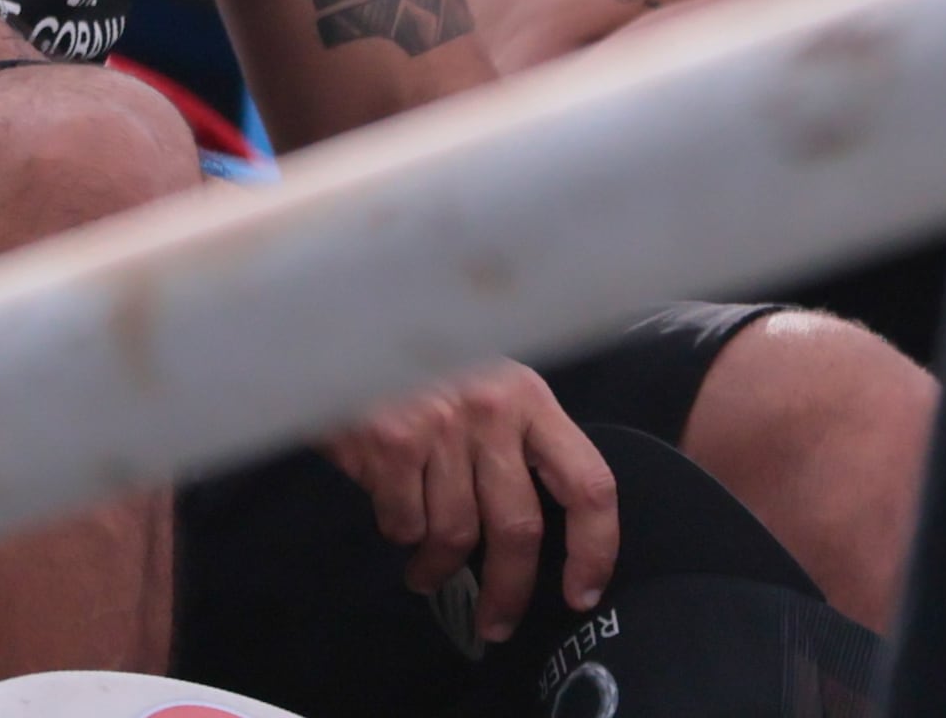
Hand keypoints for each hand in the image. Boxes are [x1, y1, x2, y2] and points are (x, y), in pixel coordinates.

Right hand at [325, 362, 618, 642]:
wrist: (350, 324)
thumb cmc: (421, 364)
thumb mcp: (484, 383)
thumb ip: (514, 441)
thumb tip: (532, 533)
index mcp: (530, 397)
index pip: (588, 483)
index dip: (595, 549)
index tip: (583, 592)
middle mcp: (494, 410)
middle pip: (520, 529)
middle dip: (508, 591)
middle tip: (496, 622)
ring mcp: (442, 427)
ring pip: (456, 535)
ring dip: (438, 567)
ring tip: (426, 571)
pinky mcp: (392, 442)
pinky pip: (405, 523)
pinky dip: (400, 532)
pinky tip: (393, 515)